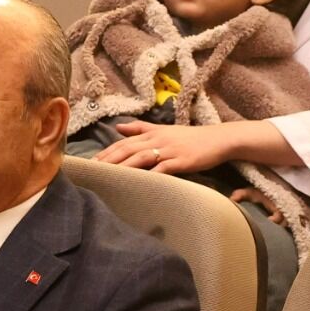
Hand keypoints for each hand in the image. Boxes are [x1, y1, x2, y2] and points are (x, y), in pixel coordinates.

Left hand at [93, 119, 240, 173]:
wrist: (219, 140)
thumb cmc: (190, 138)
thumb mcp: (163, 130)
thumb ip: (140, 128)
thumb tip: (117, 127)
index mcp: (151, 133)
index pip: (123, 142)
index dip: (106, 152)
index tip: (90, 163)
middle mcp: (157, 140)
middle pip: (127, 149)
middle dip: (108, 160)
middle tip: (92, 172)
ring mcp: (169, 150)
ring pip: (141, 157)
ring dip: (123, 167)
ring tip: (108, 177)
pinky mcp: (181, 161)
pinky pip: (162, 169)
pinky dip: (150, 175)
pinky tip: (139, 183)